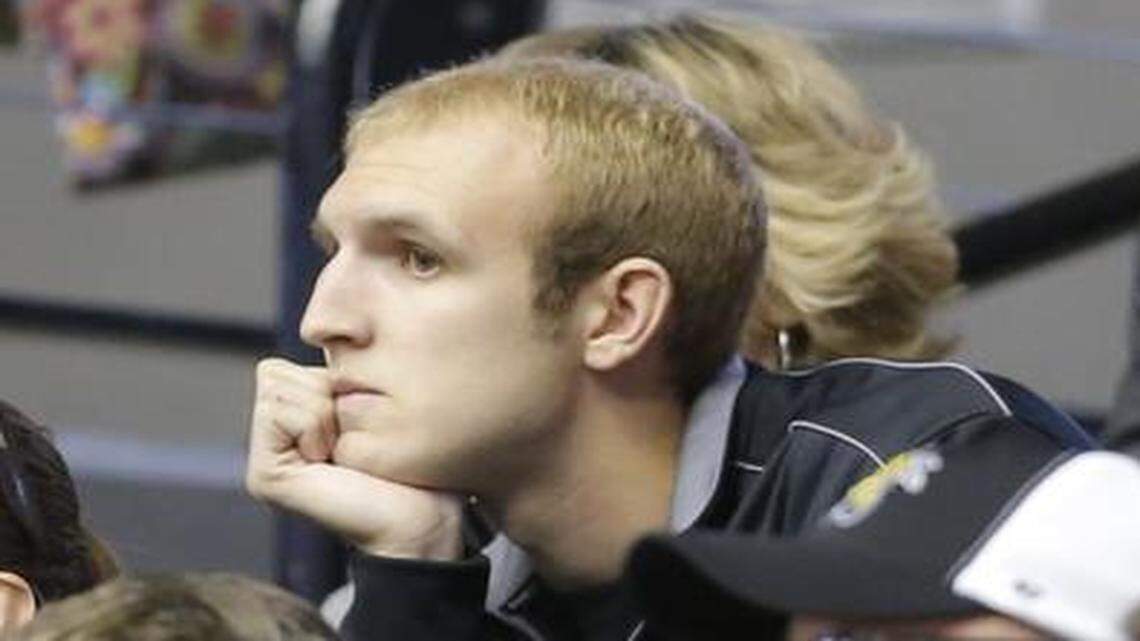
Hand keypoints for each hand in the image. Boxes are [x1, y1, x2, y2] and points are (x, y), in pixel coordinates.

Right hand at [245, 358, 464, 559]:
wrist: (421, 519)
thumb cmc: (410, 467)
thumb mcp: (374, 407)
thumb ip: (339, 380)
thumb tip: (328, 337)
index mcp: (293, 424)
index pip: (282, 367)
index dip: (327, 382)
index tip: (355, 423)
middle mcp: (271, 442)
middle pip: (275, 373)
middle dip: (324, 394)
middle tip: (348, 439)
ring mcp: (264, 461)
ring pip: (277, 388)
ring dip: (324, 412)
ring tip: (344, 451)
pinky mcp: (264, 476)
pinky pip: (280, 412)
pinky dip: (315, 427)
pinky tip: (332, 461)